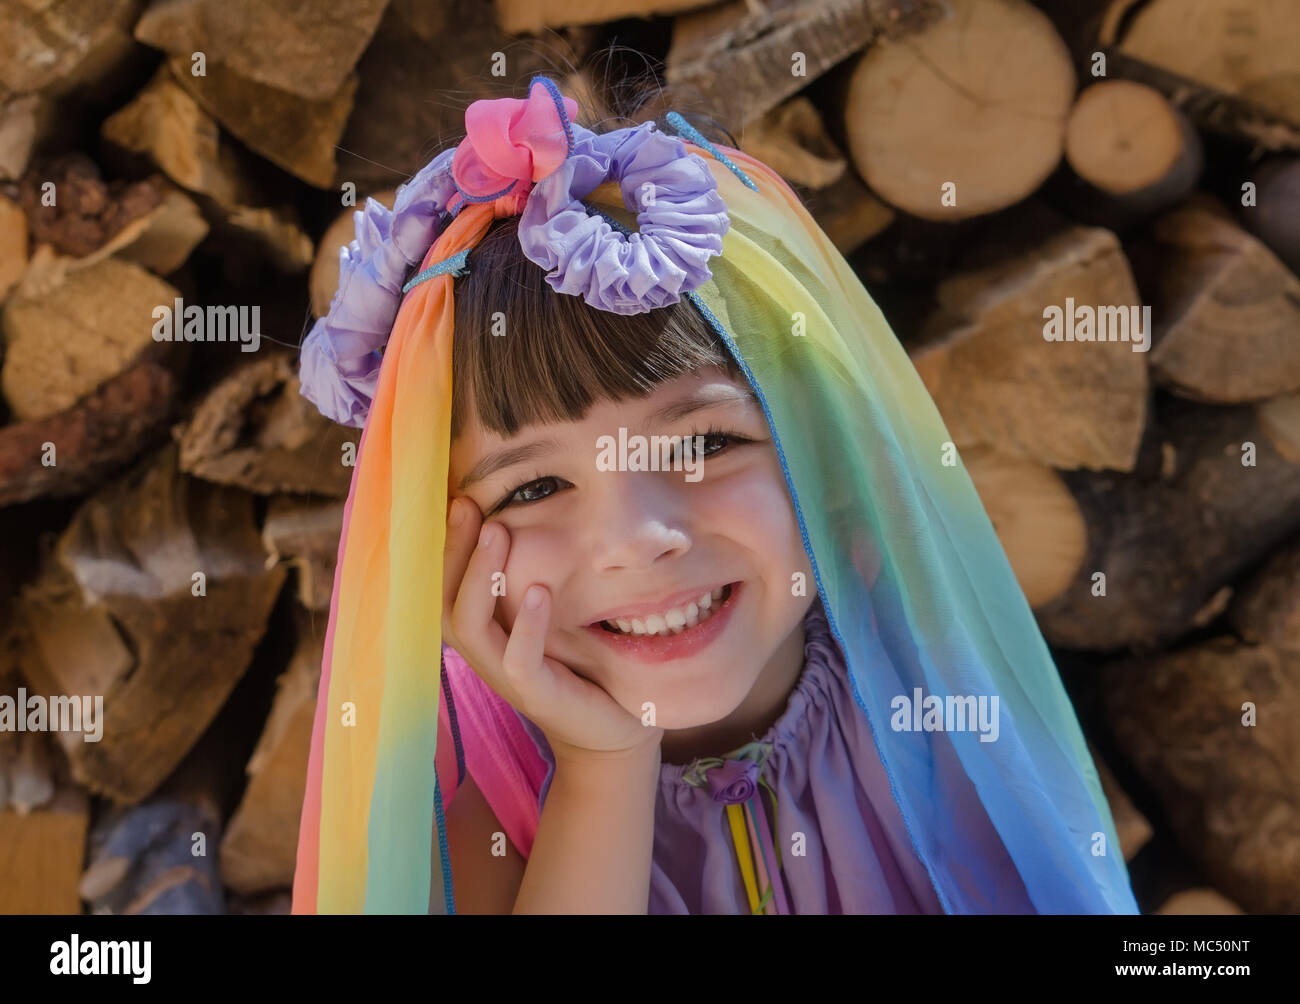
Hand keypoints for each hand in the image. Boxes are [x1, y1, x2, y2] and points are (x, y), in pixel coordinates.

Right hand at [442, 497, 662, 762]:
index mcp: (483, 633)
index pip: (443, 587)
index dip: (444, 546)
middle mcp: (484, 653)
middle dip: (452, 550)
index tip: (457, 499)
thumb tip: (525, 519)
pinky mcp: (536, 694)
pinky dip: (525, 624)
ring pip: (469, 627)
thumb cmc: (581, 665)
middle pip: (442, 601)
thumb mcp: (550, 616)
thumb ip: (531, 580)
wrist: (614, 729)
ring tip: (497, 531)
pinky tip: (537, 590)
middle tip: (467, 504)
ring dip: (480, 576)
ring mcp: (505, 676)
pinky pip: (517, 659)